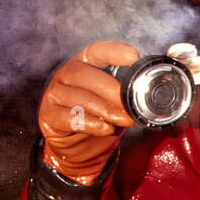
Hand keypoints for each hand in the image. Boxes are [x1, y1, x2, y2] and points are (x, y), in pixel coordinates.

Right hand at [38, 40, 138, 183]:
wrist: (80, 148)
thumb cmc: (99, 118)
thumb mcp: (117, 102)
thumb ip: (129, 92)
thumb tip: (151, 89)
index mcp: (84, 64)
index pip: (97, 51)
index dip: (114, 51)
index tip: (133, 56)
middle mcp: (66, 74)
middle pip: (86, 75)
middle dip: (112, 91)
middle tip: (130, 107)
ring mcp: (54, 94)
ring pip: (78, 97)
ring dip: (104, 110)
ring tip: (123, 121)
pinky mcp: (48, 116)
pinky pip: (69, 117)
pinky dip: (90, 123)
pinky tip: (104, 129)